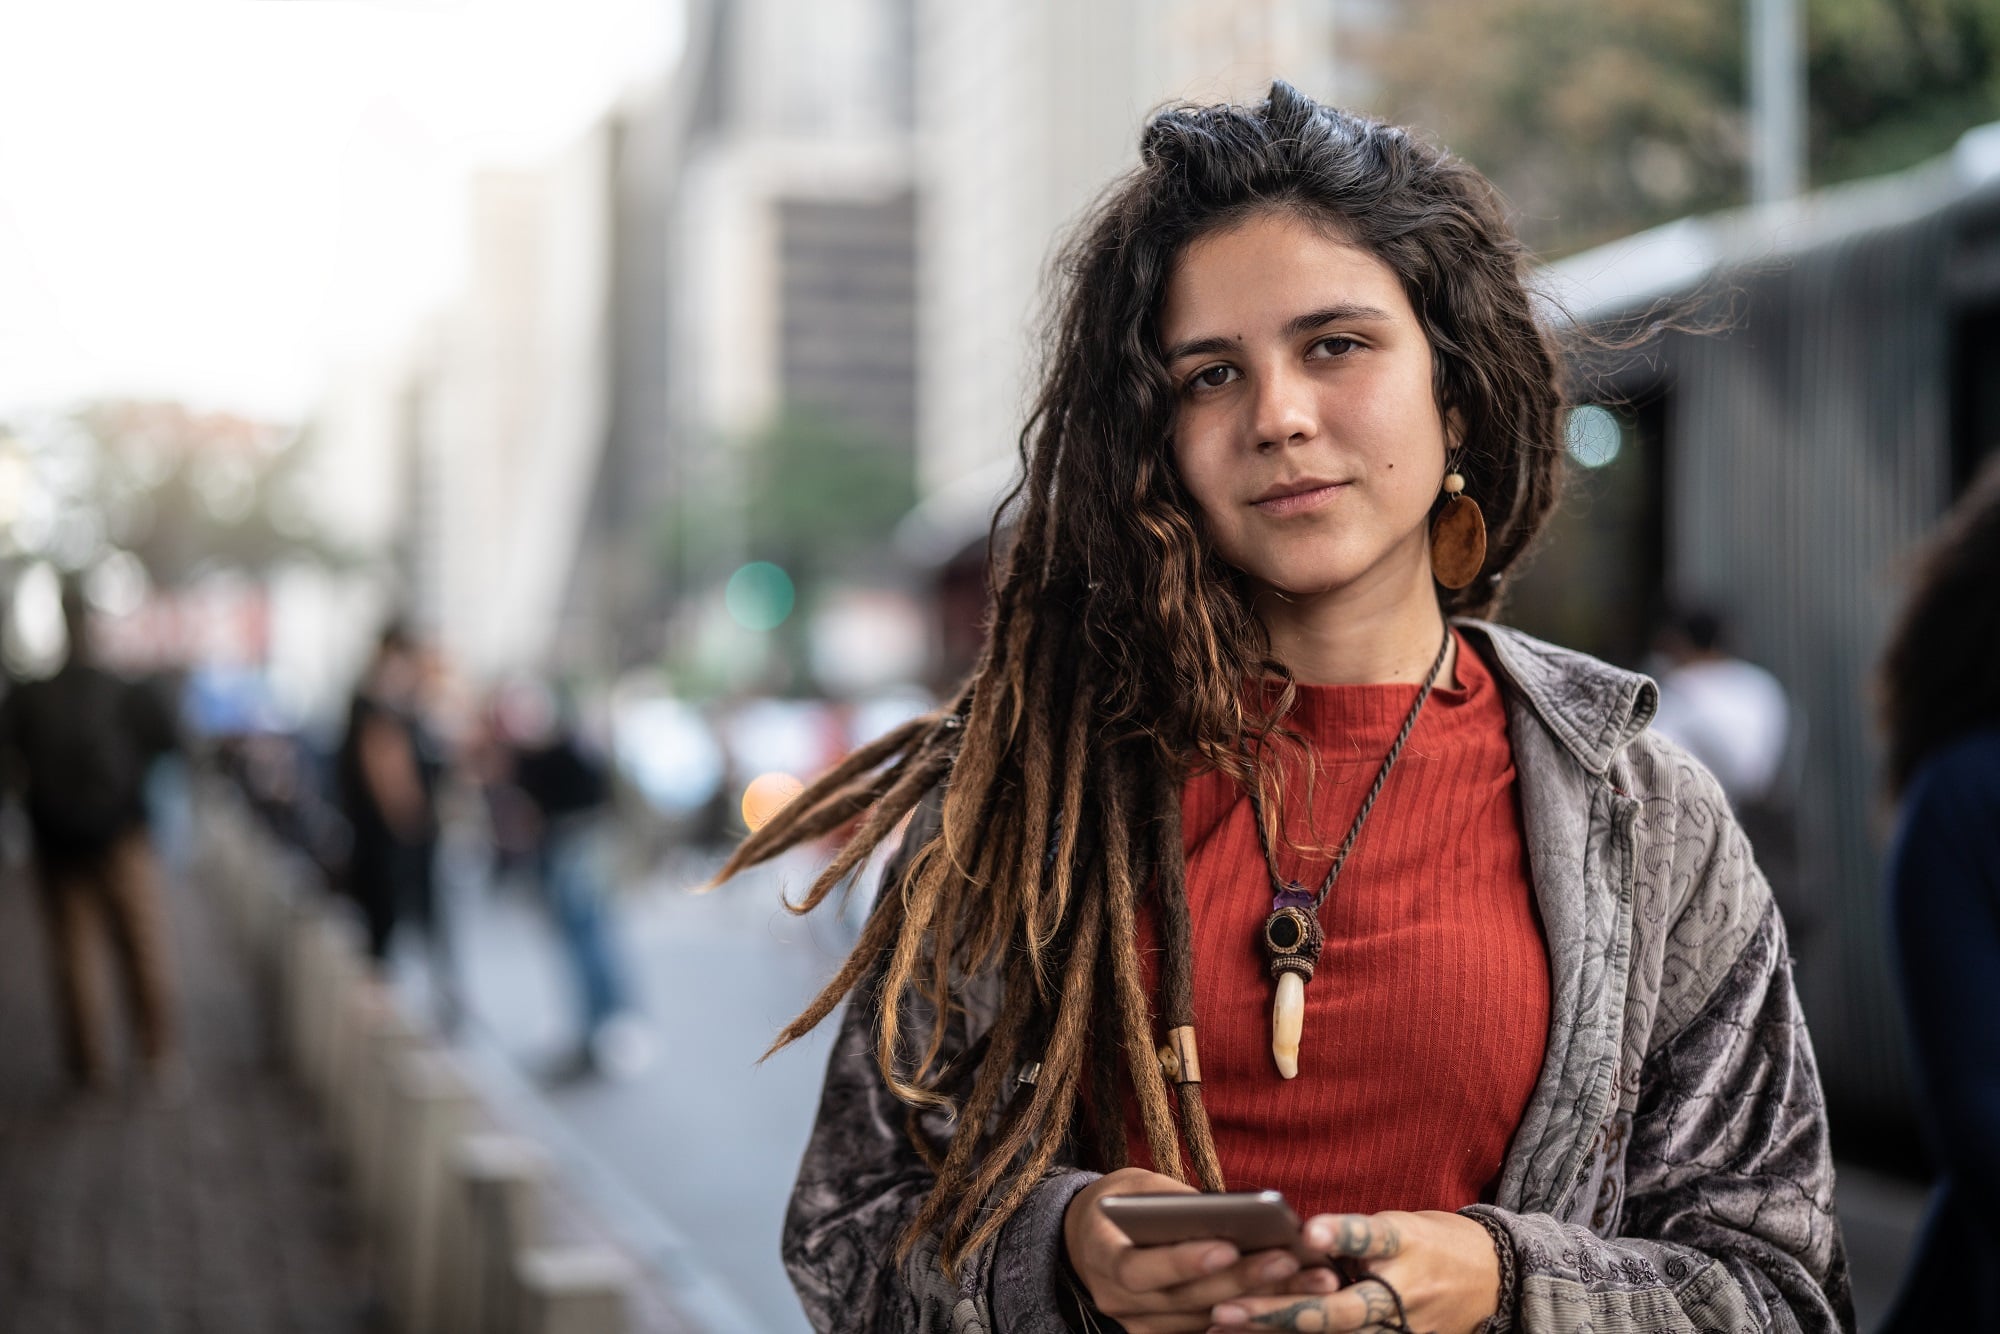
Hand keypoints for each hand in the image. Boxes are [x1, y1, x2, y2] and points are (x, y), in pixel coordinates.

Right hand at [1063, 1169, 1341, 1332]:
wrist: (1085, 1241)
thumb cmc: (1119, 1203)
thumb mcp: (1136, 1186)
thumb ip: (1173, 1202)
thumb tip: (1232, 1213)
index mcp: (1103, 1256)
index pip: (1140, 1269)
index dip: (1183, 1262)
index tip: (1229, 1246)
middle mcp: (1117, 1299)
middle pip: (1184, 1299)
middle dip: (1241, 1280)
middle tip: (1289, 1260)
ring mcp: (1138, 1324)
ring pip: (1205, 1320)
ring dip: (1261, 1300)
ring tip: (1308, 1279)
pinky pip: (1206, 1330)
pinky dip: (1248, 1315)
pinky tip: (1292, 1300)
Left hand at [1208, 1211, 1499, 1332]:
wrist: (1492, 1278)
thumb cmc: (1431, 1241)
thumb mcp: (1398, 1224)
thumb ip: (1350, 1236)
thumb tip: (1291, 1240)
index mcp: (1405, 1244)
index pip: (1372, 1237)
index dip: (1341, 1233)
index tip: (1309, 1231)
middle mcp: (1402, 1294)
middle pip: (1339, 1309)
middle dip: (1282, 1310)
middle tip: (1229, 1308)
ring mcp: (1401, 1330)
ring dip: (1278, 1332)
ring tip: (1224, 1327)